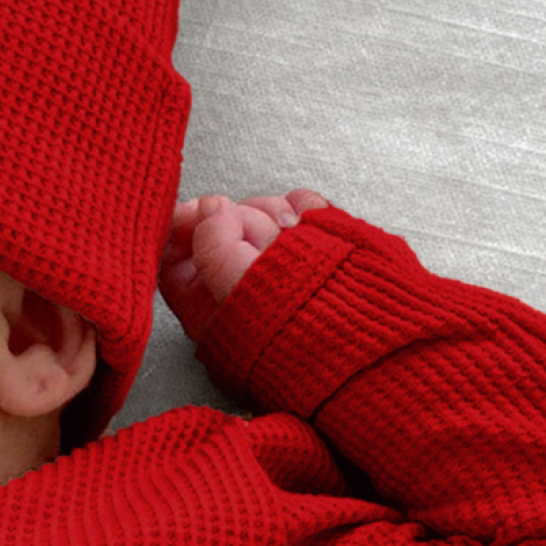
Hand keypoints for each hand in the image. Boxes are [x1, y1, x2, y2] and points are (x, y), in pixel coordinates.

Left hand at [159, 188, 329, 340]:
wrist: (368, 339)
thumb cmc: (301, 330)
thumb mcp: (241, 288)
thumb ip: (214, 245)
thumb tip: (209, 207)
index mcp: (210, 307)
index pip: (176, 257)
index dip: (186, 225)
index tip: (204, 207)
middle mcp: (240, 288)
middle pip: (220, 227)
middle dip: (243, 218)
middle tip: (269, 233)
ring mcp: (279, 269)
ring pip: (259, 215)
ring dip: (276, 213)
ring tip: (297, 232)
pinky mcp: (314, 252)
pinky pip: (299, 211)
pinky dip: (306, 209)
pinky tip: (314, 222)